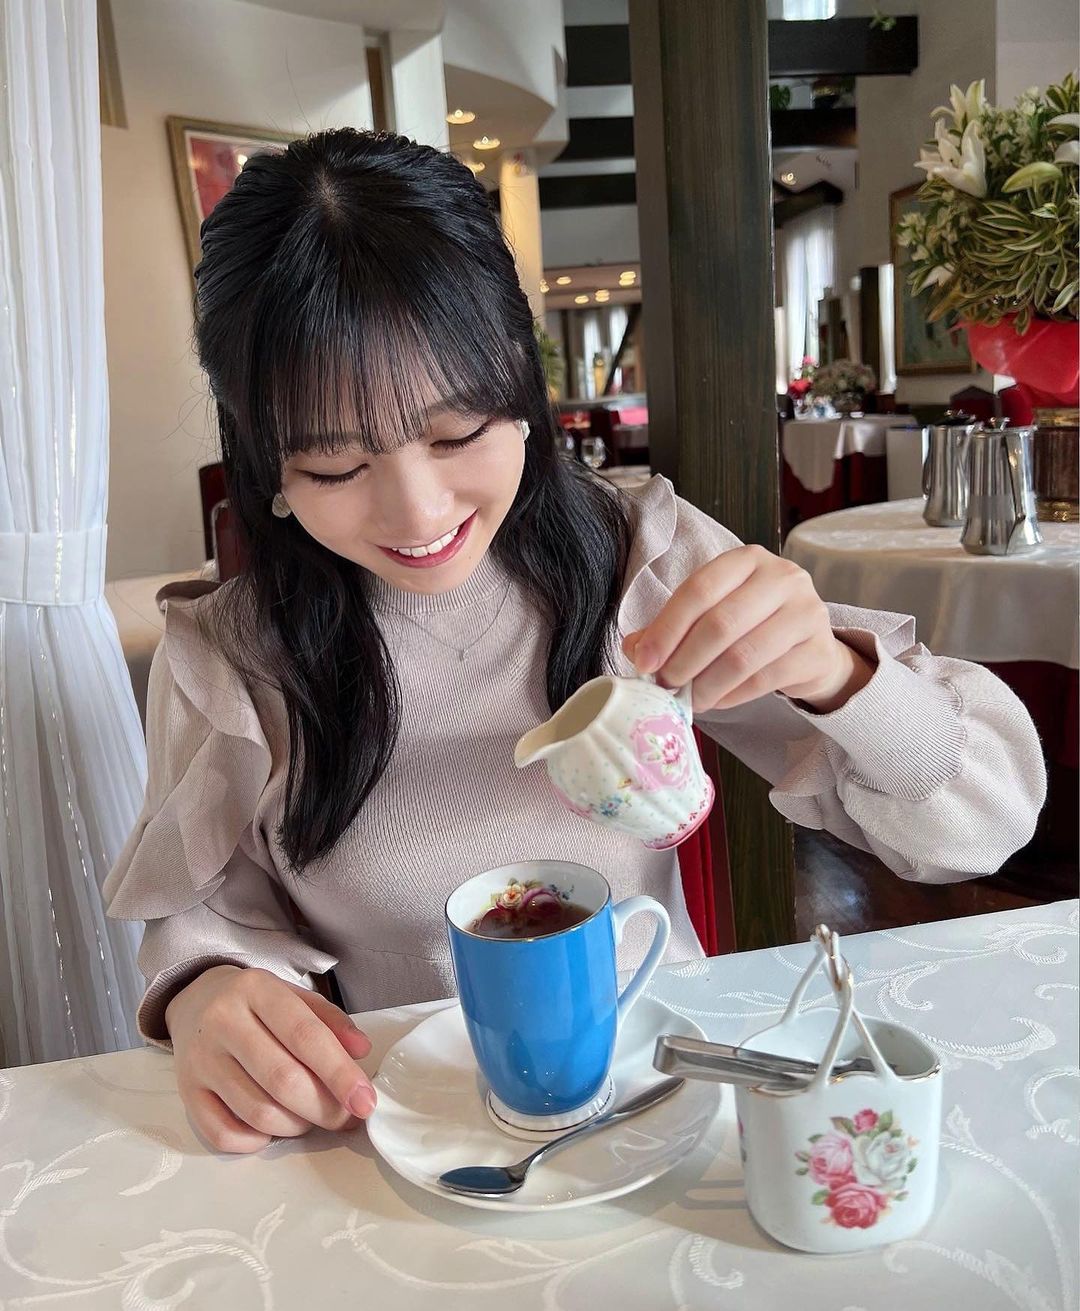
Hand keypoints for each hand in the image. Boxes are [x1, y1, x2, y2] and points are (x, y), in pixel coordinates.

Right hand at [165, 965, 376, 1154]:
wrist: (196, 999)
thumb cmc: (257, 1003)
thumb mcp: (295, 996)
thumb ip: (331, 1021)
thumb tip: (361, 1052)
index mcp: (257, 989)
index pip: (305, 1035)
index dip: (340, 1073)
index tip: (365, 1101)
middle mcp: (223, 1022)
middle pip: (283, 1080)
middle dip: (324, 1108)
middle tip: (345, 1118)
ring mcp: (200, 1059)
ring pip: (257, 1112)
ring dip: (296, 1125)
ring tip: (310, 1117)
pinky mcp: (186, 1092)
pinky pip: (223, 1134)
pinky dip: (256, 1141)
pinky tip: (271, 1128)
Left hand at [623, 545, 874, 712]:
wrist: (809, 648)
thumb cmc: (752, 626)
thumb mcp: (712, 615)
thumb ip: (673, 628)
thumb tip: (634, 648)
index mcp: (747, 560)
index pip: (699, 589)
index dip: (666, 628)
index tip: (644, 661)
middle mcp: (781, 578)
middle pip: (720, 624)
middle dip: (683, 660)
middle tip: (664, 685)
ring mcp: (806, 612)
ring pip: (742, 656)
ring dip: (706, 684)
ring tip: (688, 699)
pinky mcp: (817, 650)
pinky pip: (764, 679)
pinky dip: (732, 695)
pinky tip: (716, 701)